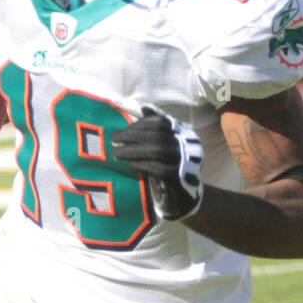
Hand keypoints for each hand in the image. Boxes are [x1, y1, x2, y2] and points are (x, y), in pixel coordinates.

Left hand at [111, 106, 204, 221]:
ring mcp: (185, 162)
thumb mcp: (166, 144)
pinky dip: (142, 165)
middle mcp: (188, 146)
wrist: (186, 194)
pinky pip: (159, 169)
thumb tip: (145, 108)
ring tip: (117, 153)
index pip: (162, 123)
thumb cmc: (171, 165)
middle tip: (114, 139)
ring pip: (157, 151)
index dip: (142, 124)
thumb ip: (157, 128)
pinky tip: (131, 165)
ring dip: (133, 150)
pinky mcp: (179, 179)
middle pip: (157, 136)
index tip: (126, 128)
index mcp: (184, 134)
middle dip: (132, 136)